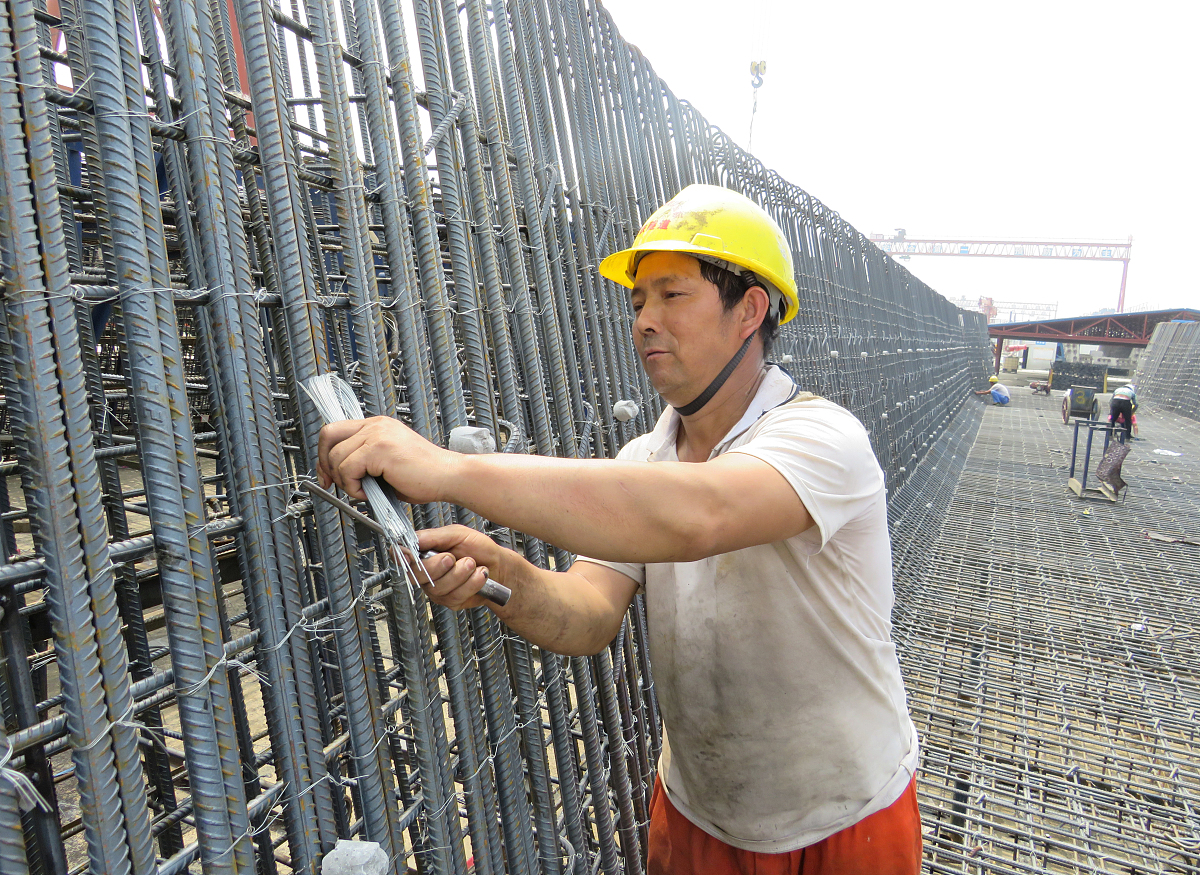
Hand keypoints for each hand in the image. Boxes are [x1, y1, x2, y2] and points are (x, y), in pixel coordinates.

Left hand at [317, 416, 453, 503]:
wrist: (448, 476)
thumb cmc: (424, 475)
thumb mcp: (388, 462)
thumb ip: (365, 461)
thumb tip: (339, 474)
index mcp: (378, 426)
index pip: (336, 430)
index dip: (325, 454)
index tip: (327, 475)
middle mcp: (376, 425)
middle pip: (328, 435)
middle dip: (325, 464)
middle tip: (333, 483)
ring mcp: (378, 434)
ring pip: (337, 457)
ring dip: (345, 481)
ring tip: (364, 490)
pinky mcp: (380, 449)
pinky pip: (348, 469)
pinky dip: (354, 487)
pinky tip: (370, 492)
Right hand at [409, 525, 510, 609]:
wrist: (499, 566)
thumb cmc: (478, 548)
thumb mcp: (457, 534)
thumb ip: (434, 536)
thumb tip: (413, 539)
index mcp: (425, 552)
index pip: (402, 557)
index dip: (403, 558)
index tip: (410, 556)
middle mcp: (426, 573)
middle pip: (417, 575)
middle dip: (437, 566)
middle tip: (453, 558)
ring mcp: (437, 589)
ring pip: (439, 587)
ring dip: (460, 573)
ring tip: (472, 564)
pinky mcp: (450, 602)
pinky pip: (455, 595)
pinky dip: (471, 583)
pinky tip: (479, 575)